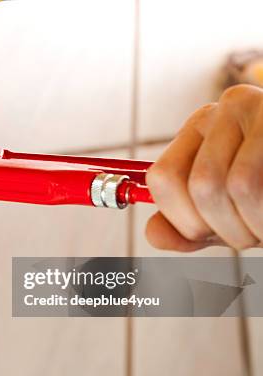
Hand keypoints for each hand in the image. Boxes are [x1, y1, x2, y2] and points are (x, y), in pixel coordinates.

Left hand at [146, 84, 262, 251]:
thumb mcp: (224, 213)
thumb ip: (185, 227)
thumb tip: (154, 234)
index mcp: (197, 129)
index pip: (163, 179)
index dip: (185, 221)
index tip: (209, 234)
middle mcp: (226, 108)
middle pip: (204, 186)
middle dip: (230, 230)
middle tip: (254, 235)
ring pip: (242, 186)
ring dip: (258, 226)